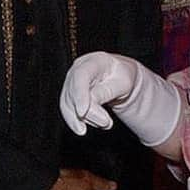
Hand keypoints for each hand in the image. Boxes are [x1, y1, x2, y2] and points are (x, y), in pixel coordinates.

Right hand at [60, 52, 181, 148]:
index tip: (82, 112)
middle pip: (72, 92)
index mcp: (94, 61)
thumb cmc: (123, 77)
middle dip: (87, 112)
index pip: (81, 76)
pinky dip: (74, 121)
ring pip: (67, 103)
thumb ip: (106, 92)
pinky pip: (66, 109)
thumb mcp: (123, 84)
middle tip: (106, 123)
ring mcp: (71, 80)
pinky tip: (83, 128)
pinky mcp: (68, 93)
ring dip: (83, 119)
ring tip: (104, 124)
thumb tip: (90, 104)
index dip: (79, 94)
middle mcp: (78, 68)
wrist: (119, 77)